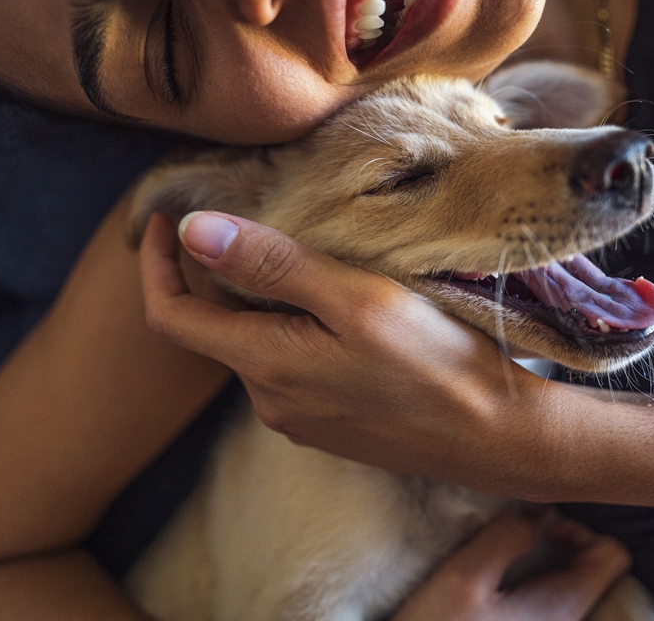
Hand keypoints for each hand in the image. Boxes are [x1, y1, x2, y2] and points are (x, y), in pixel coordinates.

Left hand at [137, 212, 564, 497]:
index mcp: (264, 366)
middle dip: (220, 273)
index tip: (164, 218)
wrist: (498, 438)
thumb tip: (192, 230)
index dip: (155, 264)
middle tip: (255, 217)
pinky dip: (294, 328)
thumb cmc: (437, 363)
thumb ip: (274, 266)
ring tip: (310, 255)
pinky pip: (291, 367)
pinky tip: (340, 306)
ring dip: (265, 300)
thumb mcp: (356, 300)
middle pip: (216, 327)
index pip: (170, 316)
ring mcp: (300, 419)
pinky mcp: (331, 425)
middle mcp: (269, 401)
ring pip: (257, 345)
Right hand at [393, 512, 631, 620]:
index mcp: (564, 608)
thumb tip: (537, 512)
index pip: (613, 554)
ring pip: (568, 587)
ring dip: (541, 565)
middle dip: (559, 544)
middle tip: (516, 537)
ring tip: (503, 557)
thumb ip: (507, 536)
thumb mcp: (464, 577)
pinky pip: (546, 605)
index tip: (538, 527)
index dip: (580, 530)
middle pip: (593, 570)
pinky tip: (495, 586)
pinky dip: (530, 586)